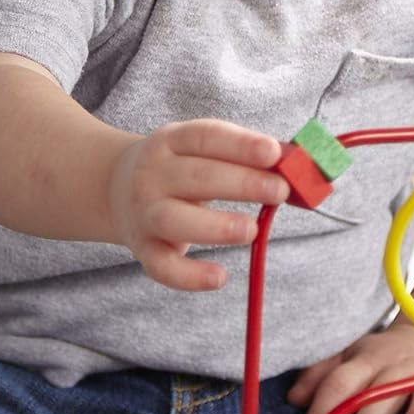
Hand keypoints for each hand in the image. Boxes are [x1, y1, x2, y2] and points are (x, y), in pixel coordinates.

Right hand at [106, 119, 289, 291]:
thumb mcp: (202, 149)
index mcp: (171, 141)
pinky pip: (162, 267)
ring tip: (252, 229)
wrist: (115, 187)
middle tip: (280, 191)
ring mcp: (144, 213)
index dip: (240, 144)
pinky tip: (220, 277)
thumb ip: (244, 156)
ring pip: (173, 219)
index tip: (274, 152)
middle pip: (194, 176)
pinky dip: (189, 276)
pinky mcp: (144, 249)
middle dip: (241, 183)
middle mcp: (152, 174)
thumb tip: (298, 166)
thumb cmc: (179, 166)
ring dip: (216, 226)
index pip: (205, 136)